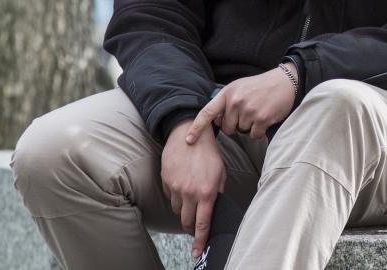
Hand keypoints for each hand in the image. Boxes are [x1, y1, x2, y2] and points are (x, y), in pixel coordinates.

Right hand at [161, 119, 225, 257]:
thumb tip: (214, 207)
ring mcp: (176, 188)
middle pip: (187, 221)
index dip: (200, 240)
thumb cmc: (209, 153)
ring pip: (178, 210)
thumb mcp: (220, 172)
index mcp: (207, 192)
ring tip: (191, 196)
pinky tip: (182, 183)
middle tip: (195, 225)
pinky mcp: (166, 182)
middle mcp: (190, 193)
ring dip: (184, 209)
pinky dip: (176, 196)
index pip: (203, 223)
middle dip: (191, 227)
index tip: (198, 252)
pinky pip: (170, 197)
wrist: (189, 134)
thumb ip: (217, 191)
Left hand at [186, 64, 297, 142]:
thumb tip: (214, 121)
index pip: (207, 112)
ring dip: (249, 126)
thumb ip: (225, 102)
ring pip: (241, 132)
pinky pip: (253, 135)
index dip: (196, 128)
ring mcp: (249, 110)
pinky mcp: (261, 118)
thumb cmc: (259, 86)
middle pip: (227, 128)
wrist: (284, 81)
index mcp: (227, 93)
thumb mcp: (238, 88)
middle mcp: (236, 101)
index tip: (189, 140)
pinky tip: (265, 117)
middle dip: (235, 125)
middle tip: (248, 112)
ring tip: (258, 111)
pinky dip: (258, 131)